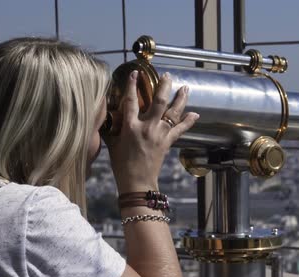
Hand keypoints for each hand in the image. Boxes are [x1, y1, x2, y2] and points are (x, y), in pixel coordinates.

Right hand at [104, 70, 198, 193]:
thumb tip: (104, 117)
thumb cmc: (121, 165)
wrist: (137, 182)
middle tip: (167, 75)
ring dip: (180, 99)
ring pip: (173, 112)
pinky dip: (188, 121)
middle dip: (164, 86)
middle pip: (158, 101)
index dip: (132, 85)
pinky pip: (180, 129)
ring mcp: (159, 134)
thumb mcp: (111, 144)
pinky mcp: (167, 142)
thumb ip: (110, 128)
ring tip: (185, 88)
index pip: (131, 100)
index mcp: (130, 126)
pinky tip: (195, 114)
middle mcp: (147, 127)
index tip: (136, 73)